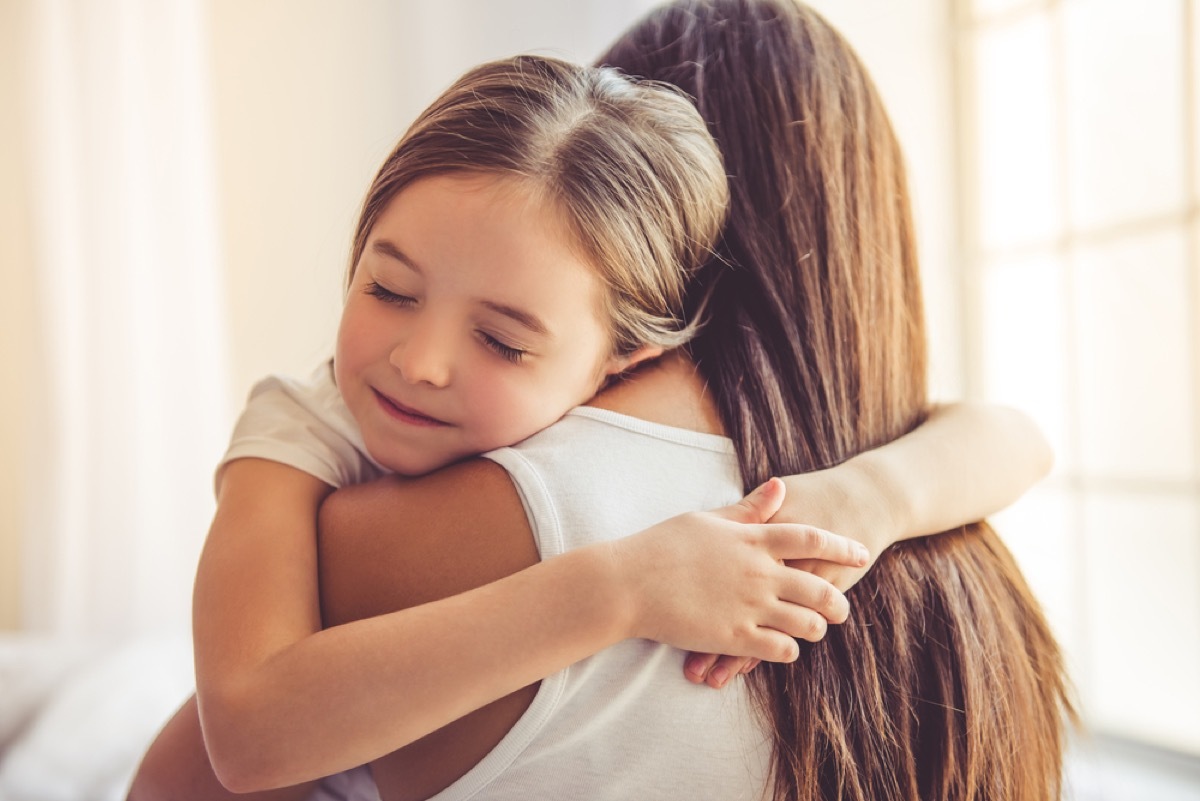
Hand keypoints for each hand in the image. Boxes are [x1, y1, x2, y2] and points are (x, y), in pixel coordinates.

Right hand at [613, 477, 868, 664]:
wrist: (628, 582)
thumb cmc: (662, 545)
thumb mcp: (708, 518)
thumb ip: (749, 510)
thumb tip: (780, 487)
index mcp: (752, 539)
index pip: (811, 538)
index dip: (841, 546)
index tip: (861, 553)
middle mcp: (758, 573)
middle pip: (819, 586)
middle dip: (838, 600)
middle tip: (843, 608)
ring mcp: (749, 606)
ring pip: (806, 623)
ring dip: (816, 628)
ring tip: (815, 630)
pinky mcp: (734, 637)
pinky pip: (779, 649)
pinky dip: (789, 651)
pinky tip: (785, 649)